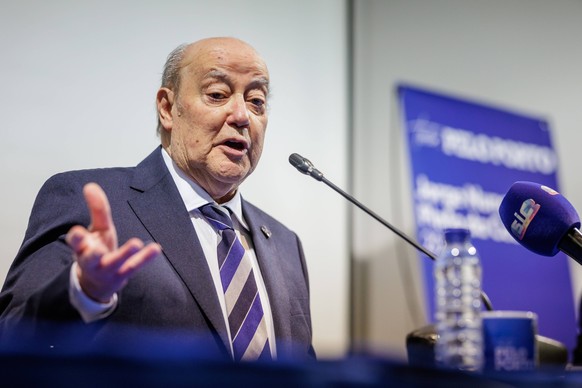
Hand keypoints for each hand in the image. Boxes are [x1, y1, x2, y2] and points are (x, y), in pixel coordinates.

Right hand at [65, 183, 160, 302]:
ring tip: (136, 242)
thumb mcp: (96, 230)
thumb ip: (96, 209)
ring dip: (125, 253)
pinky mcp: (123, 274)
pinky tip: (156, 248)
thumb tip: (90, 185)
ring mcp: (108, 268)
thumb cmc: (96, 250)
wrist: (98, 284)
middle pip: (90, 258)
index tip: (77, 232)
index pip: (75, 242)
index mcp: (82, 247)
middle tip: (97, 249)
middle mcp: (92, 260)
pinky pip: (134, 266)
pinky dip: (145, 258)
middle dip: (92, 254)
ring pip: (115, 262)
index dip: (76, 238)